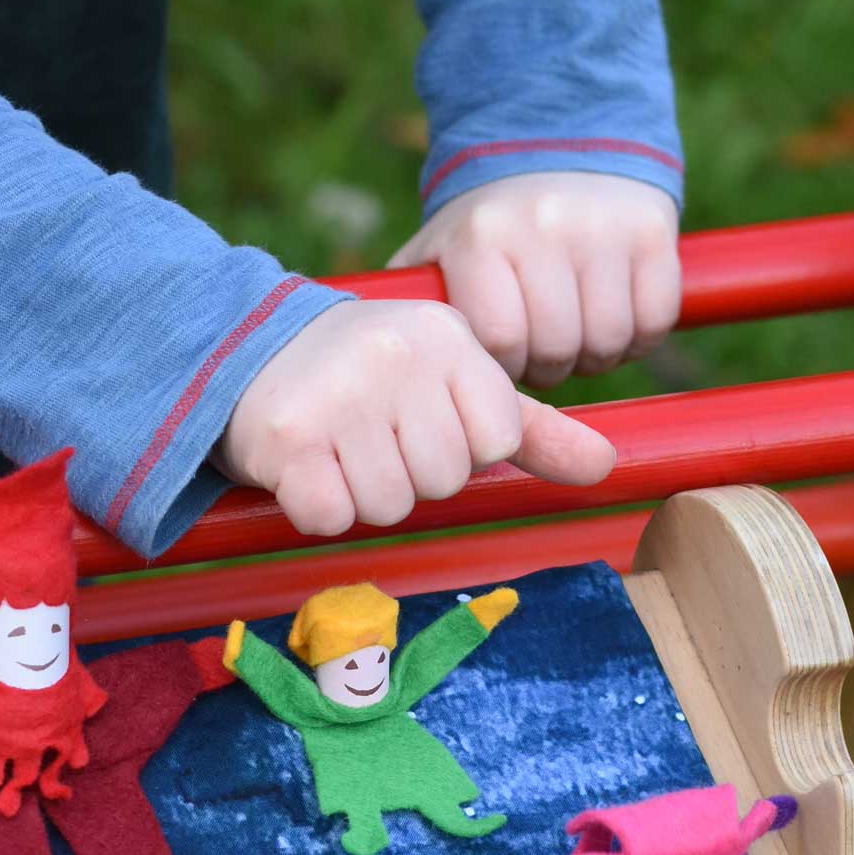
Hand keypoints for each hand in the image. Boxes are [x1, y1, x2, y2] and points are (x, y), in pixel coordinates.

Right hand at [214, 300, 614, 538]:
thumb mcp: (448, 381)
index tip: (420, 420)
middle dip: (409, 474)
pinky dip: (319, 507)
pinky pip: (333, 517)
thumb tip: (606, 466)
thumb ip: (528, 429)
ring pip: (390, 505)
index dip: (461, 449)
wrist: (247, 352)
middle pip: (444, 479)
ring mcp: (338, 395)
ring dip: (363, 494)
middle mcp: (395, 356)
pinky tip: (307, 465)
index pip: (496, 441)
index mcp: (446, 337)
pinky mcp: (288, 437)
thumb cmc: (366, 377)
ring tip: (339, 448)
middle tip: (371, 436)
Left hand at [387, 172, 679, 389]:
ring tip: (574, 339)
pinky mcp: (652, 231)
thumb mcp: (438, 250)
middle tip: (540, 354)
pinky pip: (654, 319)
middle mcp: (542, 227)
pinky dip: (638, 337)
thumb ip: (413, 304)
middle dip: (548, 367)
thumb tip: (386, 369)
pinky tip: (613, 321)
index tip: (501, 360)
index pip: (501, 341)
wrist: (557, 145)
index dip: (504, 367)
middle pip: (556, 348)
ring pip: (608, 341)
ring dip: (594, 357)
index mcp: (481, 238)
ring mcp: (602, 228)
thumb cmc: (488, 226)